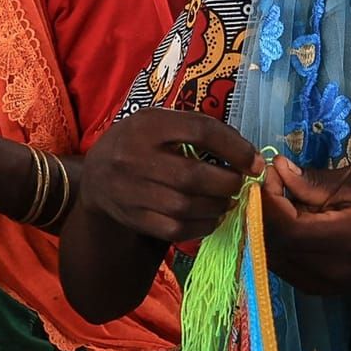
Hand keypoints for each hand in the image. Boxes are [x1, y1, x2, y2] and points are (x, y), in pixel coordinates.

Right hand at [79, 107, 261, 245]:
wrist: (96, 176)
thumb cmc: (139, 143)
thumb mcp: (159, 122)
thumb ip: (195, 128)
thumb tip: (245, 151)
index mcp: (148, 125)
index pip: (201, 131)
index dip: (235, 147)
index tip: (255, 162)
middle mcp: (136, 157)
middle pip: (194, 175)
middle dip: (227, 183)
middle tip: (239, 184)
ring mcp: (132, 191)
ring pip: (186, 206)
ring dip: (217, 206)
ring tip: (226, 200)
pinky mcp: (134, 217)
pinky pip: (175, 229)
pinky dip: (201, 226)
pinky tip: (211, 218)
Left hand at [260, 157, 350, 296]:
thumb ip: (318, 181)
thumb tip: (279, 169)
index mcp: (341, 239)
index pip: (285, 225)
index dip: (270, 197)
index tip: (274, 172)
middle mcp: (322, 268)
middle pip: (269, 239)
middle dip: (265, 206)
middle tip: (278, 181)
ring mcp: (313, 283)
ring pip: (267, 250)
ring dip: (268, 222)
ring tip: (288, 200)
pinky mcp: (309, 288)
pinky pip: (277, 260)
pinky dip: (276, 238)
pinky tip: (296, 223)